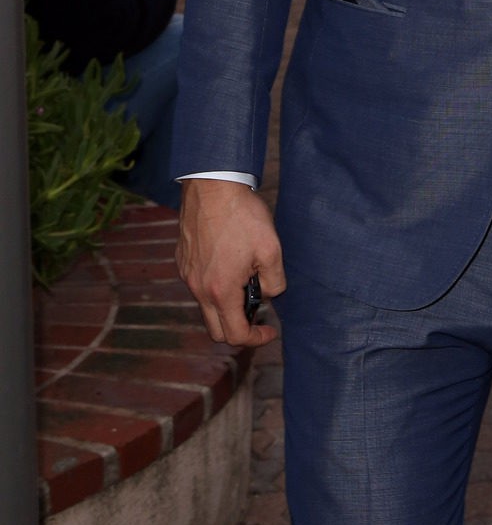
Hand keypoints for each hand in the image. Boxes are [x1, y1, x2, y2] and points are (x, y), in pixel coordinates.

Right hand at [177, 179, 285, 347]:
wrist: (211, 185)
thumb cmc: (242, 215)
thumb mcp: (271, 249)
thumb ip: (274, 282)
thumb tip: (268, 295)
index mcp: (220, 291)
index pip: (236, 335)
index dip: (256, 339)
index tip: (270, 329)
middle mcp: (198, 288)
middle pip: (217, 329)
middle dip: (240, 328)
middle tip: (258, 311)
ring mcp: (187, 275)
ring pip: (206, 307)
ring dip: (227, 305)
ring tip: (246, 278)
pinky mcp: (183, 261)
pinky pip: (198, 285)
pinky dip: (215, 286)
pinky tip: (230, 262)